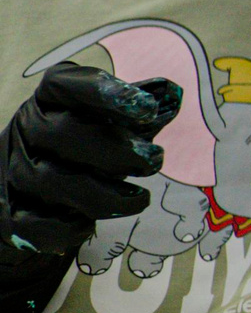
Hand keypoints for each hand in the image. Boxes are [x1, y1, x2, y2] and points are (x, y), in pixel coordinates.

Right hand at [2, 65, 182, 312]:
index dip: (105, 93)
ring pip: (52, 180)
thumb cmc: (84, 149)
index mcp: (49, 99)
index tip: (147, 107)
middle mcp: (26, 130)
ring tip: (140, 198)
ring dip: (104, 193)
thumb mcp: (109, 124)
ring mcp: (15, 172)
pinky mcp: (11, 214)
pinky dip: (67, 227)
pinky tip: (91, 224)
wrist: (33, 198)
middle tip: (154, 159)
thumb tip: (171, 98)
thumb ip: (137, 113)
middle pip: (63, 133)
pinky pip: (35, 224)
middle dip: (116, 149)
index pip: (65, 85)